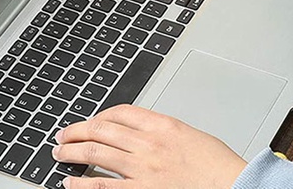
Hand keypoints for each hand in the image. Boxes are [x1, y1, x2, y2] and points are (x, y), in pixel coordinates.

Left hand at [51, 104, 246, 188]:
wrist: (233, 184)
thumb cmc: (217, 165)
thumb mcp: (189, 134)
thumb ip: (161, 130)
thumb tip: (135, 132)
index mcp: (162, 124)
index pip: (119, 112)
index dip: (98, 115)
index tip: (90, 122)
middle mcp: (148, 143)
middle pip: (100, 129)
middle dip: (75, 131)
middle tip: (62, 135)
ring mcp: (143, 168)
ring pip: (95, 153)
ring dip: (71, 152)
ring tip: (59, 154)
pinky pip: (102, 186)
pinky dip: (81, 184)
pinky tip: (70, 183)